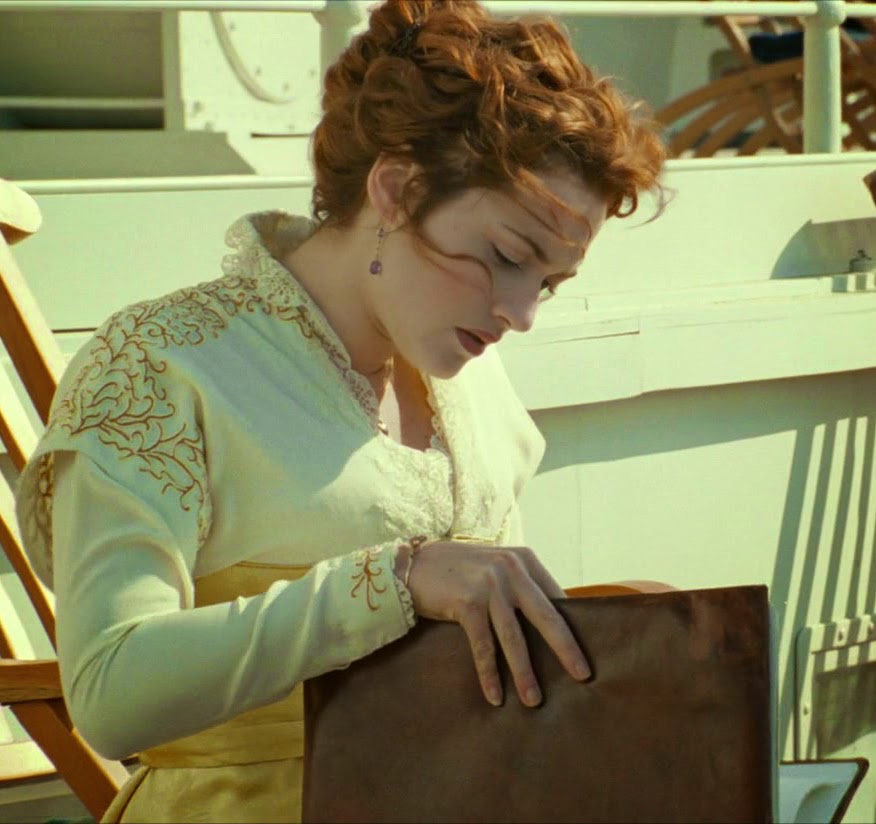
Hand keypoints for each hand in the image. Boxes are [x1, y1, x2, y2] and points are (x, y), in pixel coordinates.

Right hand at [402, 541, 591, 707]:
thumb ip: (521, 588)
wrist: (414, 565)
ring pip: (514, 637)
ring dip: (525, 672)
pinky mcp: (467, 603)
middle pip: (545, 616)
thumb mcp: (496, 570)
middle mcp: (510, 569)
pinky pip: (483, 646)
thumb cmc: (459, 572)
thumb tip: (552, 626)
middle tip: (582, 675)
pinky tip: (495, 696)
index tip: (584, 652)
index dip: (571, 627)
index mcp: (524, 560)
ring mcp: (488, 585)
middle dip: (565, 649)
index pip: (556, 598)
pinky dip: (489, 673)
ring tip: (534, 700)